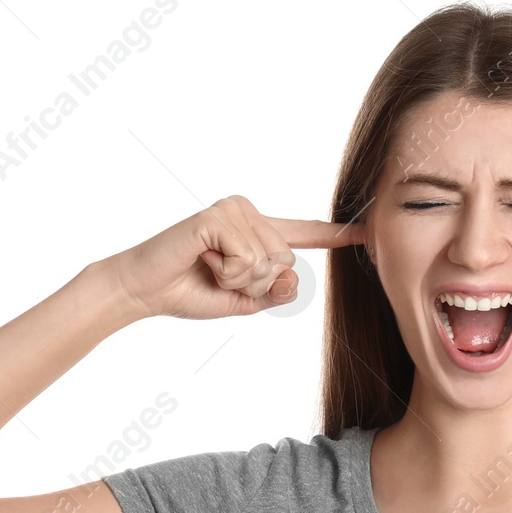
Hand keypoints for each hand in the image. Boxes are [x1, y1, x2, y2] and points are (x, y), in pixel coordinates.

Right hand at [101, 195, 364, 320]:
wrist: (145, 291)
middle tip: (217, 276)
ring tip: (208, 267)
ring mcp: (233, 211)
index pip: (303, 234)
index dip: (335, 235)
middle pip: (285, 262)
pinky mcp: (217, 216)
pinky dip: (226, 273)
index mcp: (257, 231)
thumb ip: (274, 293)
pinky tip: (202, 260)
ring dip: (237, 280)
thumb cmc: (189, 292)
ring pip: (268, 263)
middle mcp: (248, 213)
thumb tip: (294, 279)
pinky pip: (247, 260)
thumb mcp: (243, 301)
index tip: (367, 231)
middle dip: (254, 284)